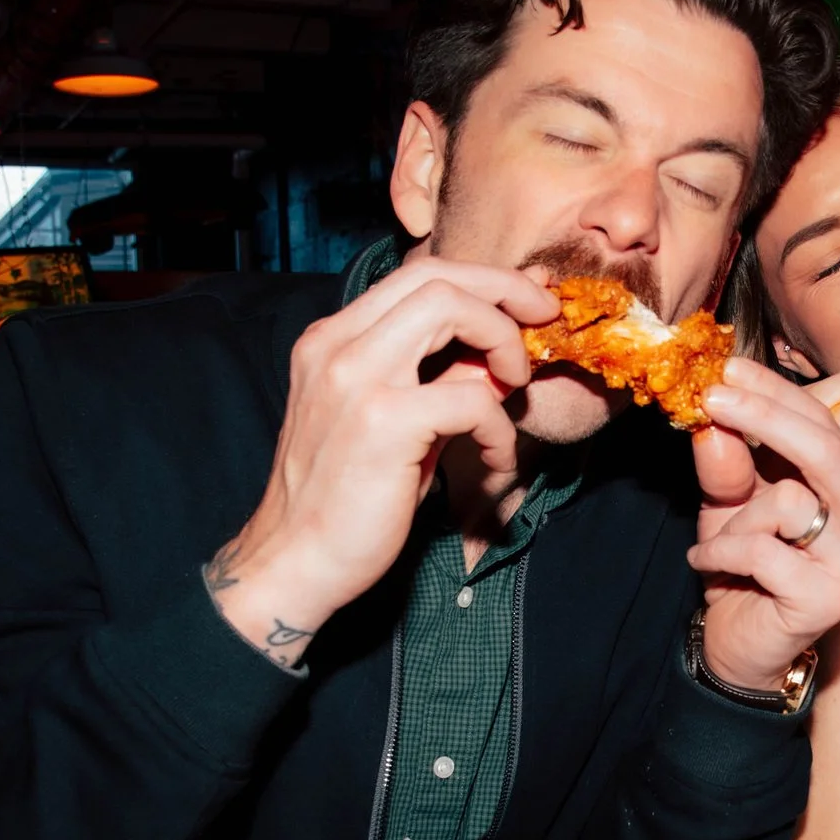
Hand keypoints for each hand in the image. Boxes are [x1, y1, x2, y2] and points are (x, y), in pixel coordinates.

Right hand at [205, 258, 555, 662]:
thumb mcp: (396, 422)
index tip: (526, 305)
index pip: (417, 276)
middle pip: (437, 276)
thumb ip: (440, 377)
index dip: (484, 281)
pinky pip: (470, 398)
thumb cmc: (349, 500)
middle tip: (543, 321)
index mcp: (332, 340)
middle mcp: (336, 346)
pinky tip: (496, 460)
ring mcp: (355, 379)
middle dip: (505, 291)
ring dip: (503, 340)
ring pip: (450, 306)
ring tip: (517, 388)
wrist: (295, 564)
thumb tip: (501, 344)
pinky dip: (499, 427)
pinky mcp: (382, 422)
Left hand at [685, 359, 839, 692]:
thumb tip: (715, 419)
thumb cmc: (744, 569)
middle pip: (825, 449)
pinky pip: (762, 550)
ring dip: (733, 519)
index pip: (826, 425)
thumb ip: (728, 465)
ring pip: (789, 501)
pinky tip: (708, 564)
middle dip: (765, 418)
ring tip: (715, 541)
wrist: (741, 646)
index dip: (779, 393)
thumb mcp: (729, 504)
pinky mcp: (830, 598)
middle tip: (714, 398)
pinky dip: (722, 552)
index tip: (731, 369)